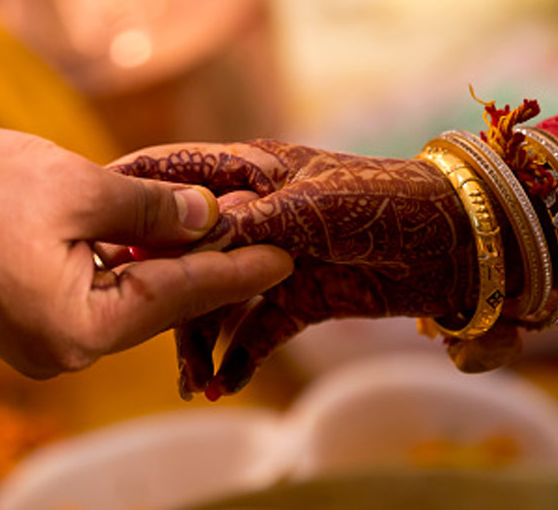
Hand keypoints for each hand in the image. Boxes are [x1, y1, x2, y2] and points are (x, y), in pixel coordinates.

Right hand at [113, 140, 479, 397]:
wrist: (459, 239)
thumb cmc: (384, 200)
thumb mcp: (308, 203)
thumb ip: (244, 220)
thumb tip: (189, 237)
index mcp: (250, 174)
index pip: (179, 188)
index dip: (141, 208)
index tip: (99, 237)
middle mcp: (252, 217)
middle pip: (193, 257)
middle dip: (174, 301)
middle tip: (159, 341)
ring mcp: (273, 259)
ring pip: (219, 301)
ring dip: (204, 340)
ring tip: (196, 382)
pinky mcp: (298, 296)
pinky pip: (256, 329)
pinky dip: (241, 356)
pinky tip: (225, 382)